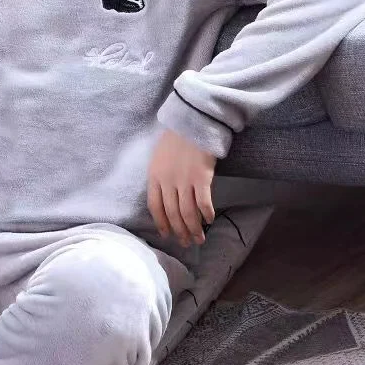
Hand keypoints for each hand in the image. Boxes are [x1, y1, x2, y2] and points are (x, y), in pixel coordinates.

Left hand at [147, 128, 215, 247]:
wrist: (191, 122)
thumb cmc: (175, 138)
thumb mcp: (159, 157)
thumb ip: (160, 177)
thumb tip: (167, 198)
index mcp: (154, 176)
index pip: (155, 207)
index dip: (161, 223)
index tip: (167, 234)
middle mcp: (167, 181)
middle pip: (172, 213)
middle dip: (180, 231)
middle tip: (187, 243)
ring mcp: (184, 180)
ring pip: (187, 213)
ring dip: (194, 228)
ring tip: (199, 238)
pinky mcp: (201, 178)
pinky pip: (203, 203)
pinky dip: (206, 214)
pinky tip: (210, 220)